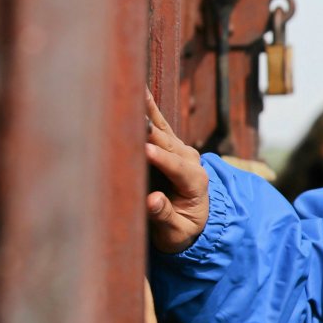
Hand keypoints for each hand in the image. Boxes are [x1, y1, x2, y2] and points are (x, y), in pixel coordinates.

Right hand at [145, 90, 208, 252]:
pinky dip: (148, 108)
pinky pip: (159, 124)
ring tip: (133, 89)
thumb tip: (152, 201)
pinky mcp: (170, 145)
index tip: (145, 151)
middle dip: (147, 131)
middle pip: (167, 143)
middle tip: (126, 115)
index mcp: (195, 183)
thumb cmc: (182, 230)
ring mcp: (181, 150)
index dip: (161, 160)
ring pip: (162, 128)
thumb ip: (165, 217)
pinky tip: (139, 89)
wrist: (194, 222)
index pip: (177, 168)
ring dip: (146, 111)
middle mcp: (191, 161)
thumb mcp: (176, 233)